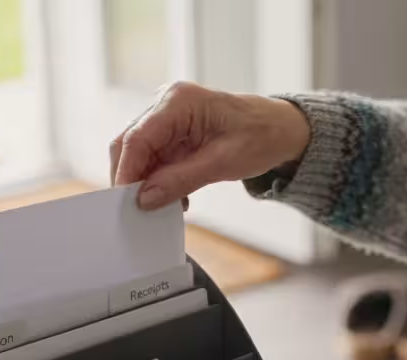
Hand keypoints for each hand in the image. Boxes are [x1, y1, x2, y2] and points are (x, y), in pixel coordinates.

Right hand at [111, 82, 310, 209]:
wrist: (281, 129)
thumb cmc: (261, 135)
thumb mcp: (223, 163)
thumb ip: (180, 180)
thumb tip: (144, 199)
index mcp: (178, 101)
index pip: (137, 139)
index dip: (126, 173)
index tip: (125, 202)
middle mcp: (167, 104)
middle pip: (130, 145)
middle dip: (131, 179)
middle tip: (136, 211)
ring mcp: (168, 118)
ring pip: (139, 155)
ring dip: (147, 183)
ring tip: (162, 207)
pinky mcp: (173, 133)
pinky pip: (155, 159)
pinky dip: (159, 181)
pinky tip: (175, 199)